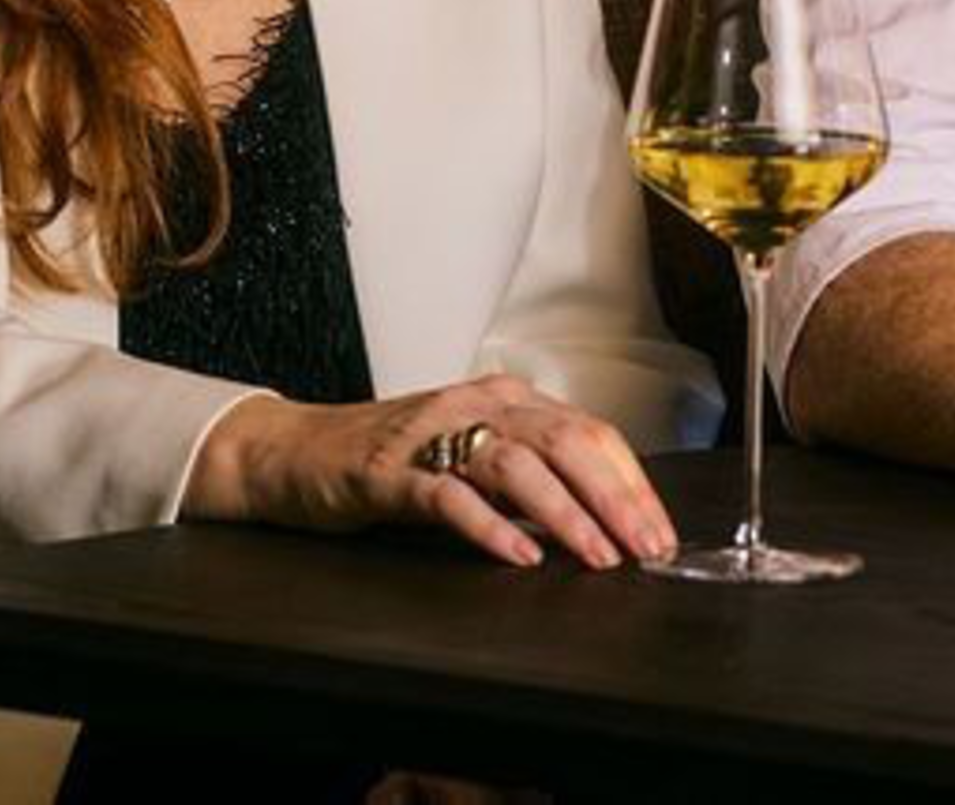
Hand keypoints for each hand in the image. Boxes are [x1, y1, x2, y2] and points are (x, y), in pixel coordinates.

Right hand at [193, 374, 678, 569]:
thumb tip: (601, 517)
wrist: (295, 452)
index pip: (590, 431)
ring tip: (598, 556)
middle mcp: (475, 405)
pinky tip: (520, 555)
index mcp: (504, 398)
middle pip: (566, 442)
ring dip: (566, 514)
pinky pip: (448, 498)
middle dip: (616, 498)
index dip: (631, 482)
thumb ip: (529, 475)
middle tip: (647, 548)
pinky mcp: (389, 473)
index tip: (659, 530)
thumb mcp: (471, 456)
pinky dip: (490, 527)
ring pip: (516, 466)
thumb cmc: (391, 460)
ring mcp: (431, 436)